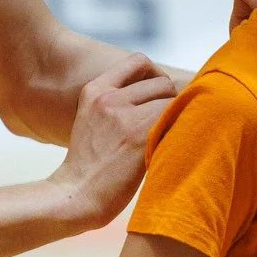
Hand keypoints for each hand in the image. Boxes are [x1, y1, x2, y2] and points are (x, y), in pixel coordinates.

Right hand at [48, 54, 176, 230]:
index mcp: (94, 90)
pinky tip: (172, 148)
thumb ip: (116, 103)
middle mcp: (109, 98)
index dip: (156, 75)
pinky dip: (180, 131)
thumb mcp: (91, 120)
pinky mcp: (140, 136)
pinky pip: (176, 119)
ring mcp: (124, 115)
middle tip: (165, 127)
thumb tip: (156, 94)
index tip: (158, 96)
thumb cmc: (88, 166)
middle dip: (169, 102)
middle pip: (162, 82)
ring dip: (176, 118)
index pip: (139, 61)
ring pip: (172, 100)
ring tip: (167, 139)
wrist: (76, 196)